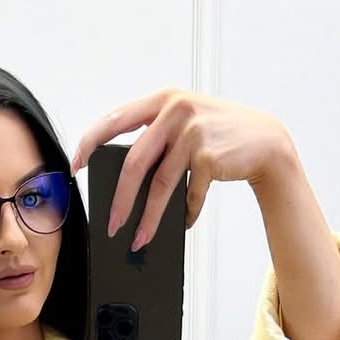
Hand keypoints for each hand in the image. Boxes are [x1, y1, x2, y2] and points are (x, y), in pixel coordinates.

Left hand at [69, 88, 293, 249]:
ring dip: (148, 219)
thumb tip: (122, 182)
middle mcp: (174, 110)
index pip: (114, 120)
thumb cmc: (219, 136)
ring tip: (139, 240)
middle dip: (120, 199)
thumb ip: (156, 138)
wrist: (265, 141)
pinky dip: (185, 214)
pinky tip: (184, 223)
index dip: (89, 143)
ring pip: (159, 185)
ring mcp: (192, 132)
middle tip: (111, 225)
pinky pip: (188, 195)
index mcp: (162, 100)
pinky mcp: (208, 156)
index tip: (75, 166)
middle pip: (133, 162)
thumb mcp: (185, 123)